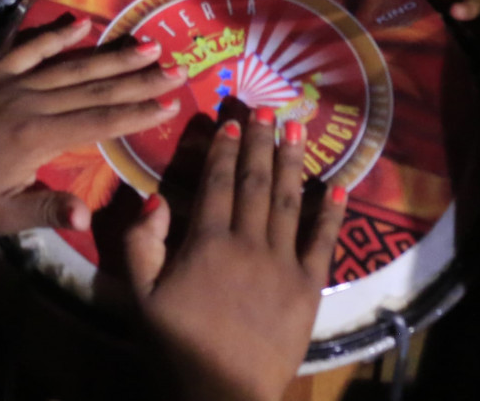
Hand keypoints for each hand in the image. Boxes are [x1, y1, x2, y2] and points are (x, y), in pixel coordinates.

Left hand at [0, 16, 184, 234]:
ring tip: (147, 43)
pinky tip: (82, 22)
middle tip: (177, 67)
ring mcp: (10, 84)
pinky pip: (28, 49)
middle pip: (95, 88)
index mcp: (37, 138)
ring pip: (71, 66)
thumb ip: (47, 212)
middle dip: (139, 78)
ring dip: (112, 55)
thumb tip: (89, 217)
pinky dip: (55, 35)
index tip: (171, 103)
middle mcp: (30, 103)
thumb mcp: (3, 217)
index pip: (99, 121)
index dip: (137, 113)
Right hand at [125, 112, 347, 400]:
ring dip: (293, 162)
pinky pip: (323, 240)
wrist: (221, 394)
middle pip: (256, 182)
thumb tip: (156, 197)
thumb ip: (141, 244)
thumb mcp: (140, 298)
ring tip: (298, 128)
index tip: (234, 121)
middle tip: (267, 107)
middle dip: (261, 142)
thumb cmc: (176, 347)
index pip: (218, 183)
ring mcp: (282, 263)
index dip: (226, 150)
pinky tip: (339, 184)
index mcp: (206, 243)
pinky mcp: (309, 286)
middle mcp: (248, 243)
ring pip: (289, 201)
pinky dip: (332, 211)